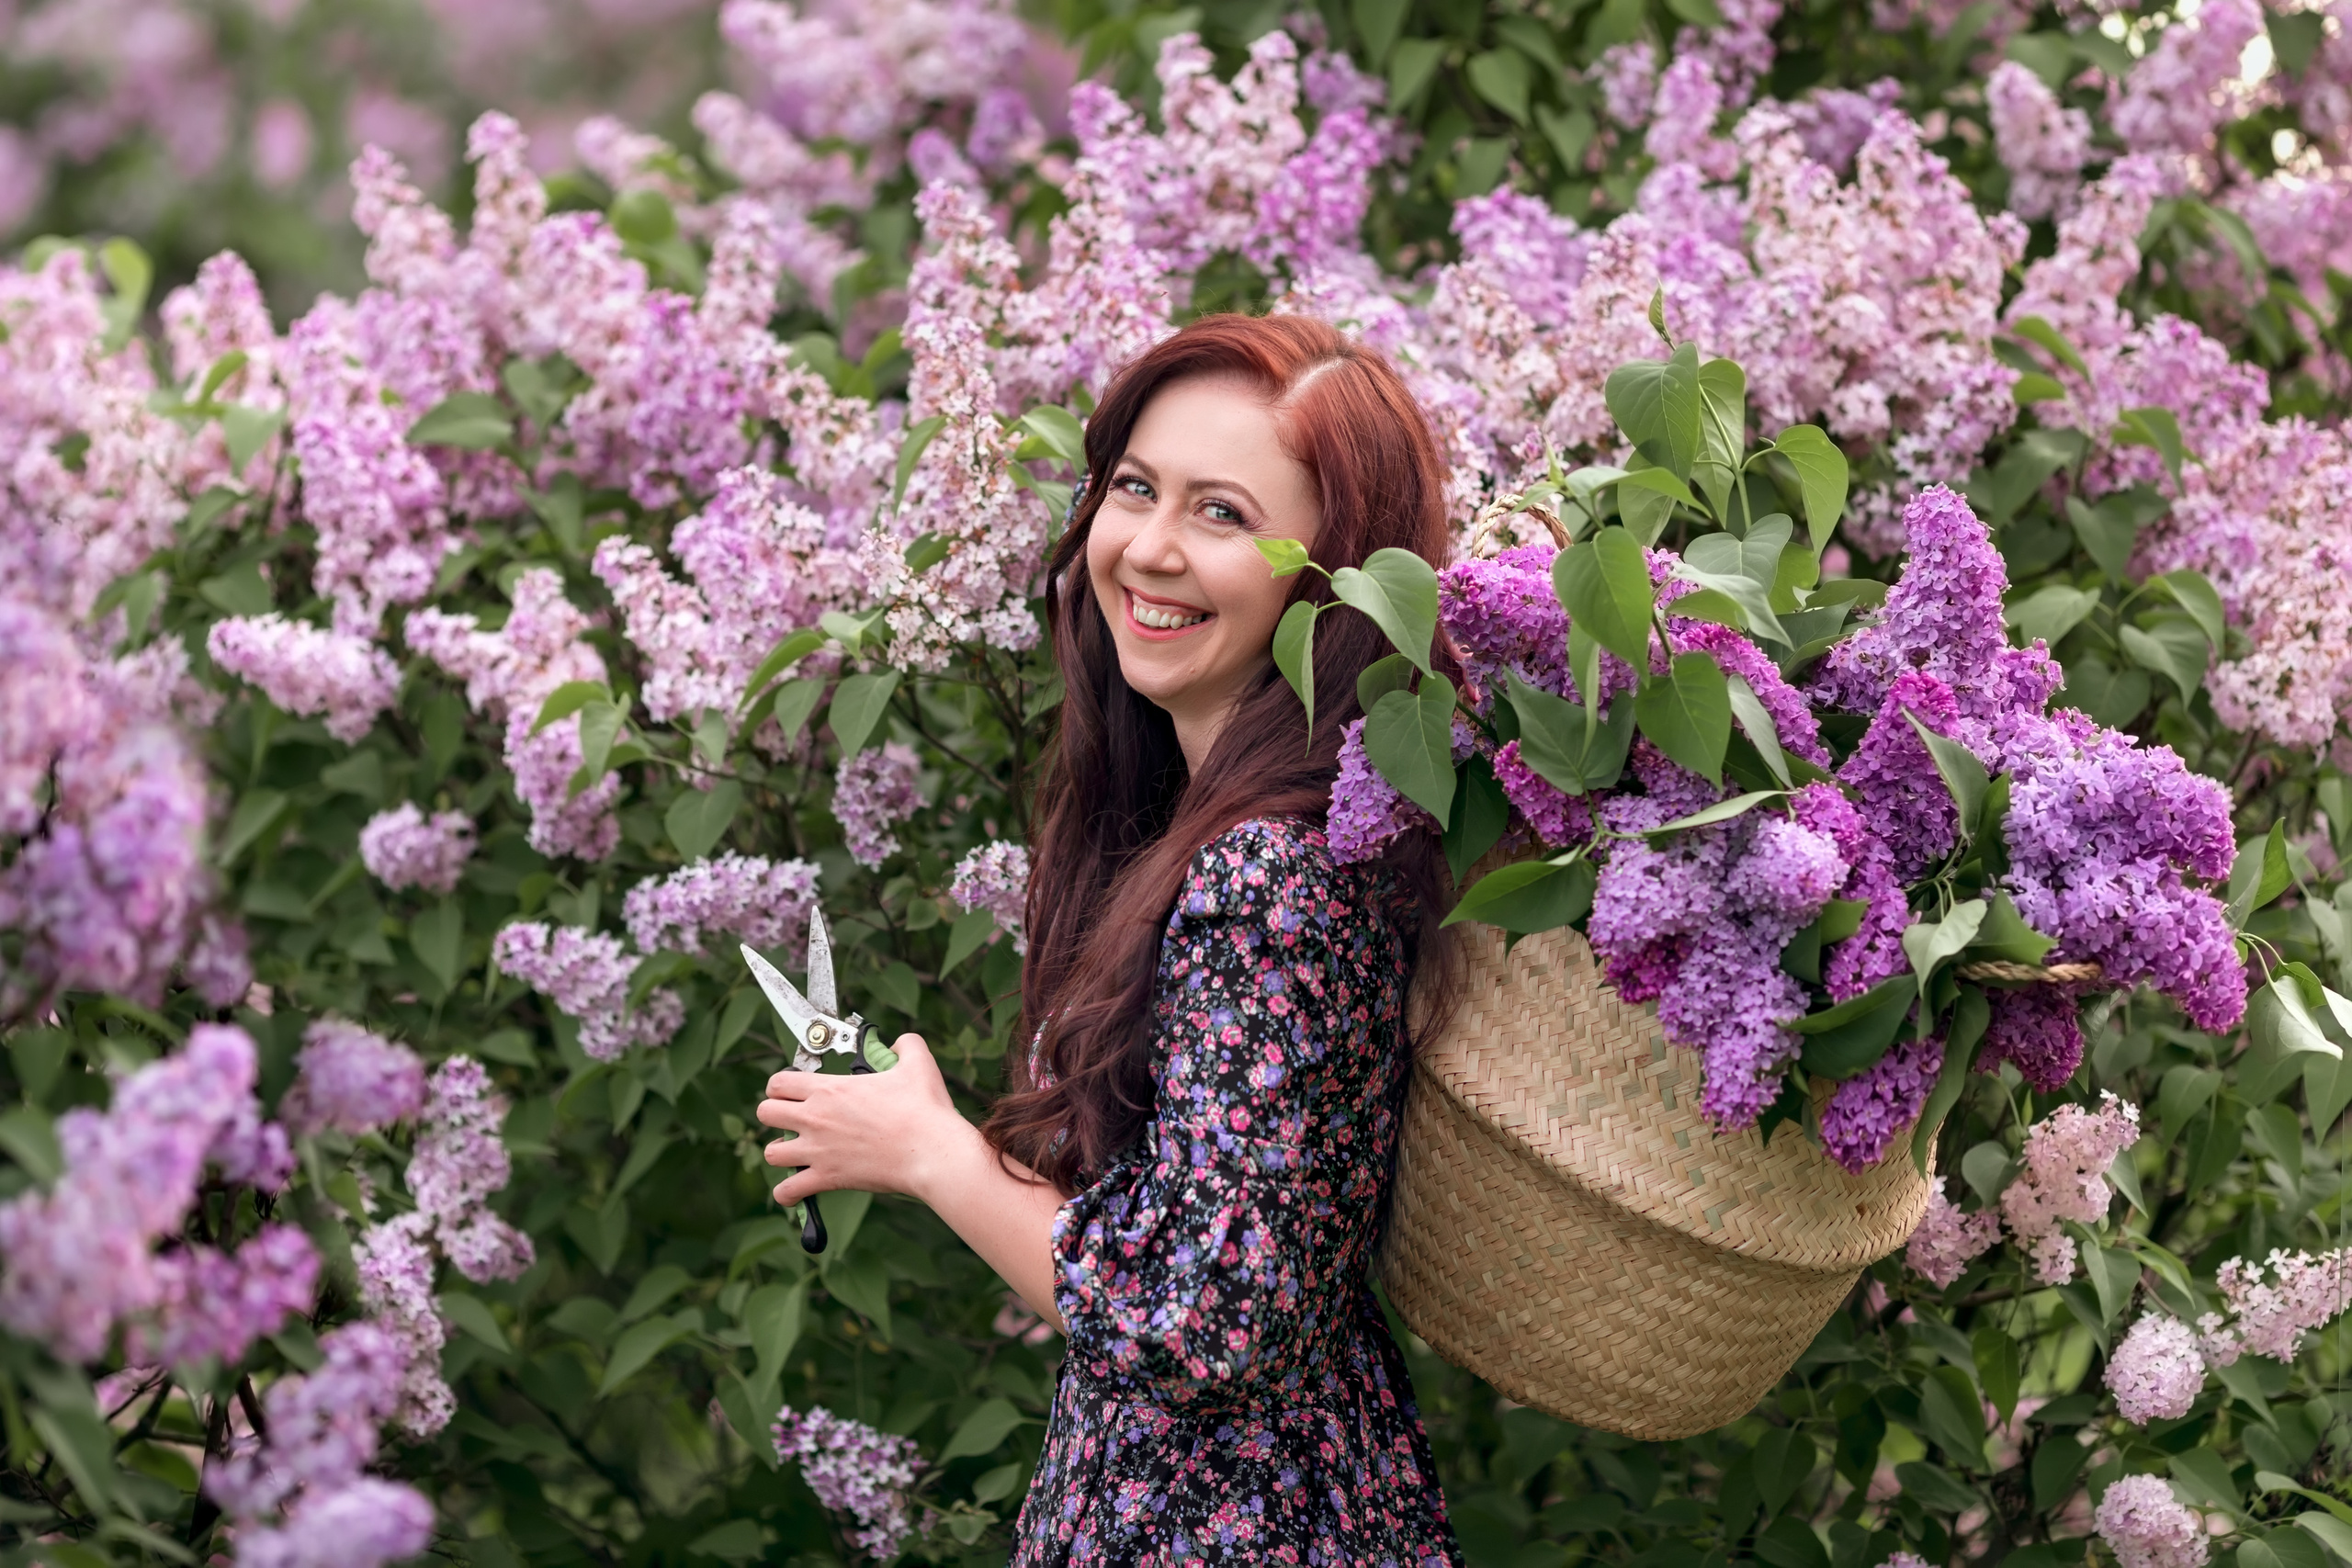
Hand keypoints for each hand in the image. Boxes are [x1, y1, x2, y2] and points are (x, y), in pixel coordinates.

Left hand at [756, 1033, 974, 1207]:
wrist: (930, 1151)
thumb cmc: (923, 1109)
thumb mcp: (918, 1064)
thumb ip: (906, 1046)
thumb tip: (901, 1044)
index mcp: (829, 1089)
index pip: (779, 1082)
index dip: (781, 1086)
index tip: (794, 1092)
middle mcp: (815, 1118)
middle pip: (765, 1113)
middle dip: (775, 1116)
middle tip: (793, 1121)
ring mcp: (818, 1150)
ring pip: (772, 1153)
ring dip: (781, 1153)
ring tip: (797, 1154)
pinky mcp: (828, 1178)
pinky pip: (788, 1191)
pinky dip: (788, 1193)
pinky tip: (797, 1191)